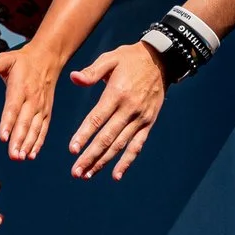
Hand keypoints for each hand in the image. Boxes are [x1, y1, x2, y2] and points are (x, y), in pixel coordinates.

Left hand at [0, 40, 68, 161]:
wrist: (48, 59)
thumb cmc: (24, 61)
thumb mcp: (8, 58)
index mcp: (21, 88)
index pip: (13, 107)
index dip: (8, 122)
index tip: (3, 137)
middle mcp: (32, 99)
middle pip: (25, 122)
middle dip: (19, 140)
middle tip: (13, 156)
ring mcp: (41, 107)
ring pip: (35, 128)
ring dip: (28, 144)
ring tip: (21, 158)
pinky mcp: (46, 112)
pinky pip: (43, 129)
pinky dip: (38, 142)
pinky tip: (32, 154)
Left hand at [66, 42, 166, 179]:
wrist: (162, 60)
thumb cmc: (130, 59)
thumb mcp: (110, 59)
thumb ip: (91, 72)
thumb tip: (73, 78)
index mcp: (117, 94)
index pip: (97, 119)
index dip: (84, 135)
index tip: (72, 150)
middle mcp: (129, 109)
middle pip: (107, 138)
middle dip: (90, 156)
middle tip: (75, 171)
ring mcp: (140, 118)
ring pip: (120, 145)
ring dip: (103, 162)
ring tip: (87, 175)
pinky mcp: (148, 123)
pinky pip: (137, 146)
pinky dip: (127, 162)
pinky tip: (116, 175)